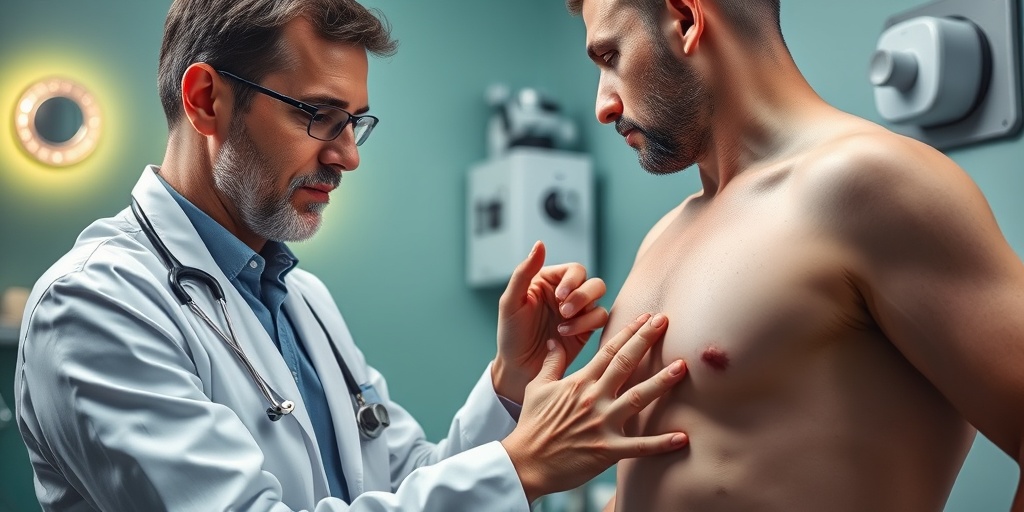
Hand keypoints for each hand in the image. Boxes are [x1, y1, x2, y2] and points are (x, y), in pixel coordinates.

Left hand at [493, 241, 608, 403]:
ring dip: (585, 309)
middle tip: (563, 310)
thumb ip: (523, 272)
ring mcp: (578, 312)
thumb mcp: (511, 302)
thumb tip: (540, 244)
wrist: (518, 368)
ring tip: (563, 323)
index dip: (572, 280)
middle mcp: (566, 294)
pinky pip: (600, 319)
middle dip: (582, 295)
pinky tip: (565, 334)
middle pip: (593, 282)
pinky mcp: (586, 329)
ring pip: (600, 298)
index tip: (559, 296)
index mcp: (549, 281)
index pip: (574, 270)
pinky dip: (587, 324)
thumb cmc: (511, 334)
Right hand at [501, 313, 687, 502]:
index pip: (608, 350)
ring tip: (682, 367)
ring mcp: (602, 424)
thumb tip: (555, 342)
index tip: (646, 317)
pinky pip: (640, 446)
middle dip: (647, 340)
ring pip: (638, 398)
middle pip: (625, 363)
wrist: (526, 462)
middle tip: (665, 321)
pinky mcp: (608, 450)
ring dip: (661, 382)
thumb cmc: (532, 425)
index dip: (629, 331)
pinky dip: (661, 443)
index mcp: (580, 382)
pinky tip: (683, 437)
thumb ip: (551, 363)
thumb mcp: (537, 388)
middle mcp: (594, 398)